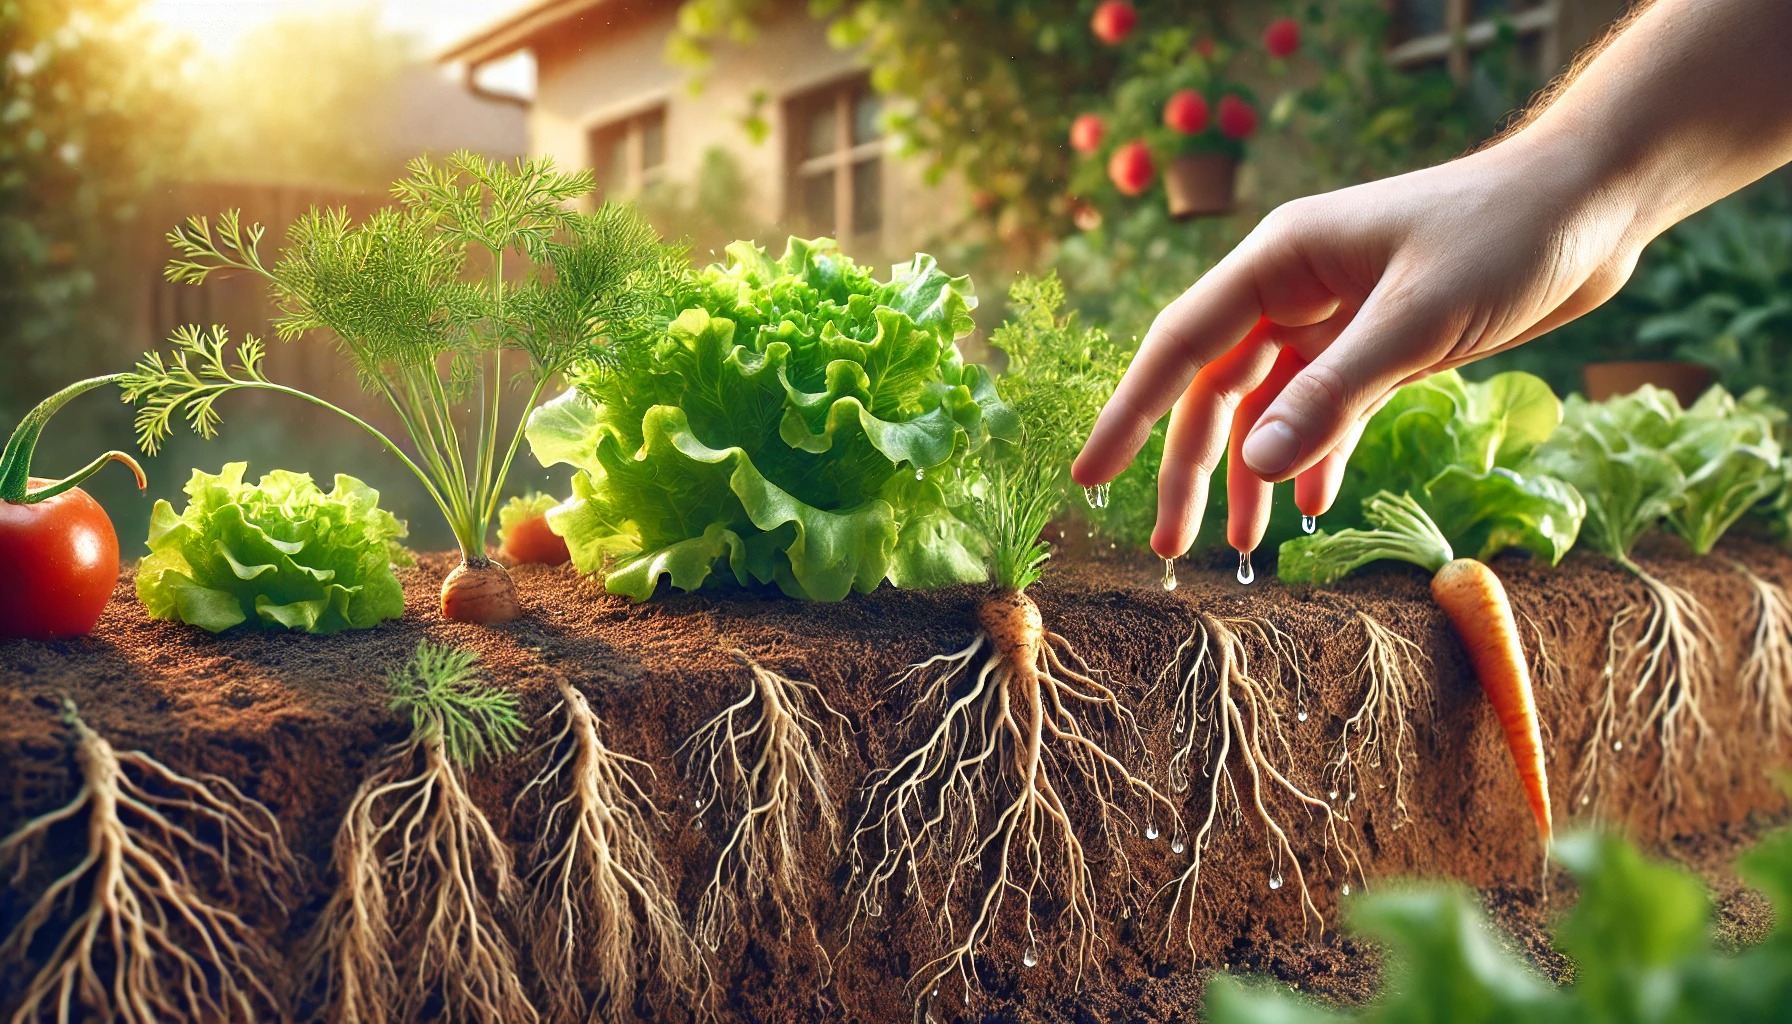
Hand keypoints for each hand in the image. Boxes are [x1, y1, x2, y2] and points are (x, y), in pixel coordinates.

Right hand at [1071, 137, 1648, 559]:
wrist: (1592, 202)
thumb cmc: (1505, 234)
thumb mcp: (1417, 319)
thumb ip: (1333, 393)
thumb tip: (1253, 467)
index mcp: (1279, 261)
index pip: (1180, 344)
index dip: (1129, 413)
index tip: (1090, 477)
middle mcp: (1294, 288)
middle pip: (1216, 387)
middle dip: (1191, 467)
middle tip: (1169, 544)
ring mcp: (1335, 316)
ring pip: (1268, 406)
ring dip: (1253, 474)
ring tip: (1240, 547)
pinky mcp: (1380, 342)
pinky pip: (1326, 409)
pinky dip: (1315, 457)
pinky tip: (1311, 506)